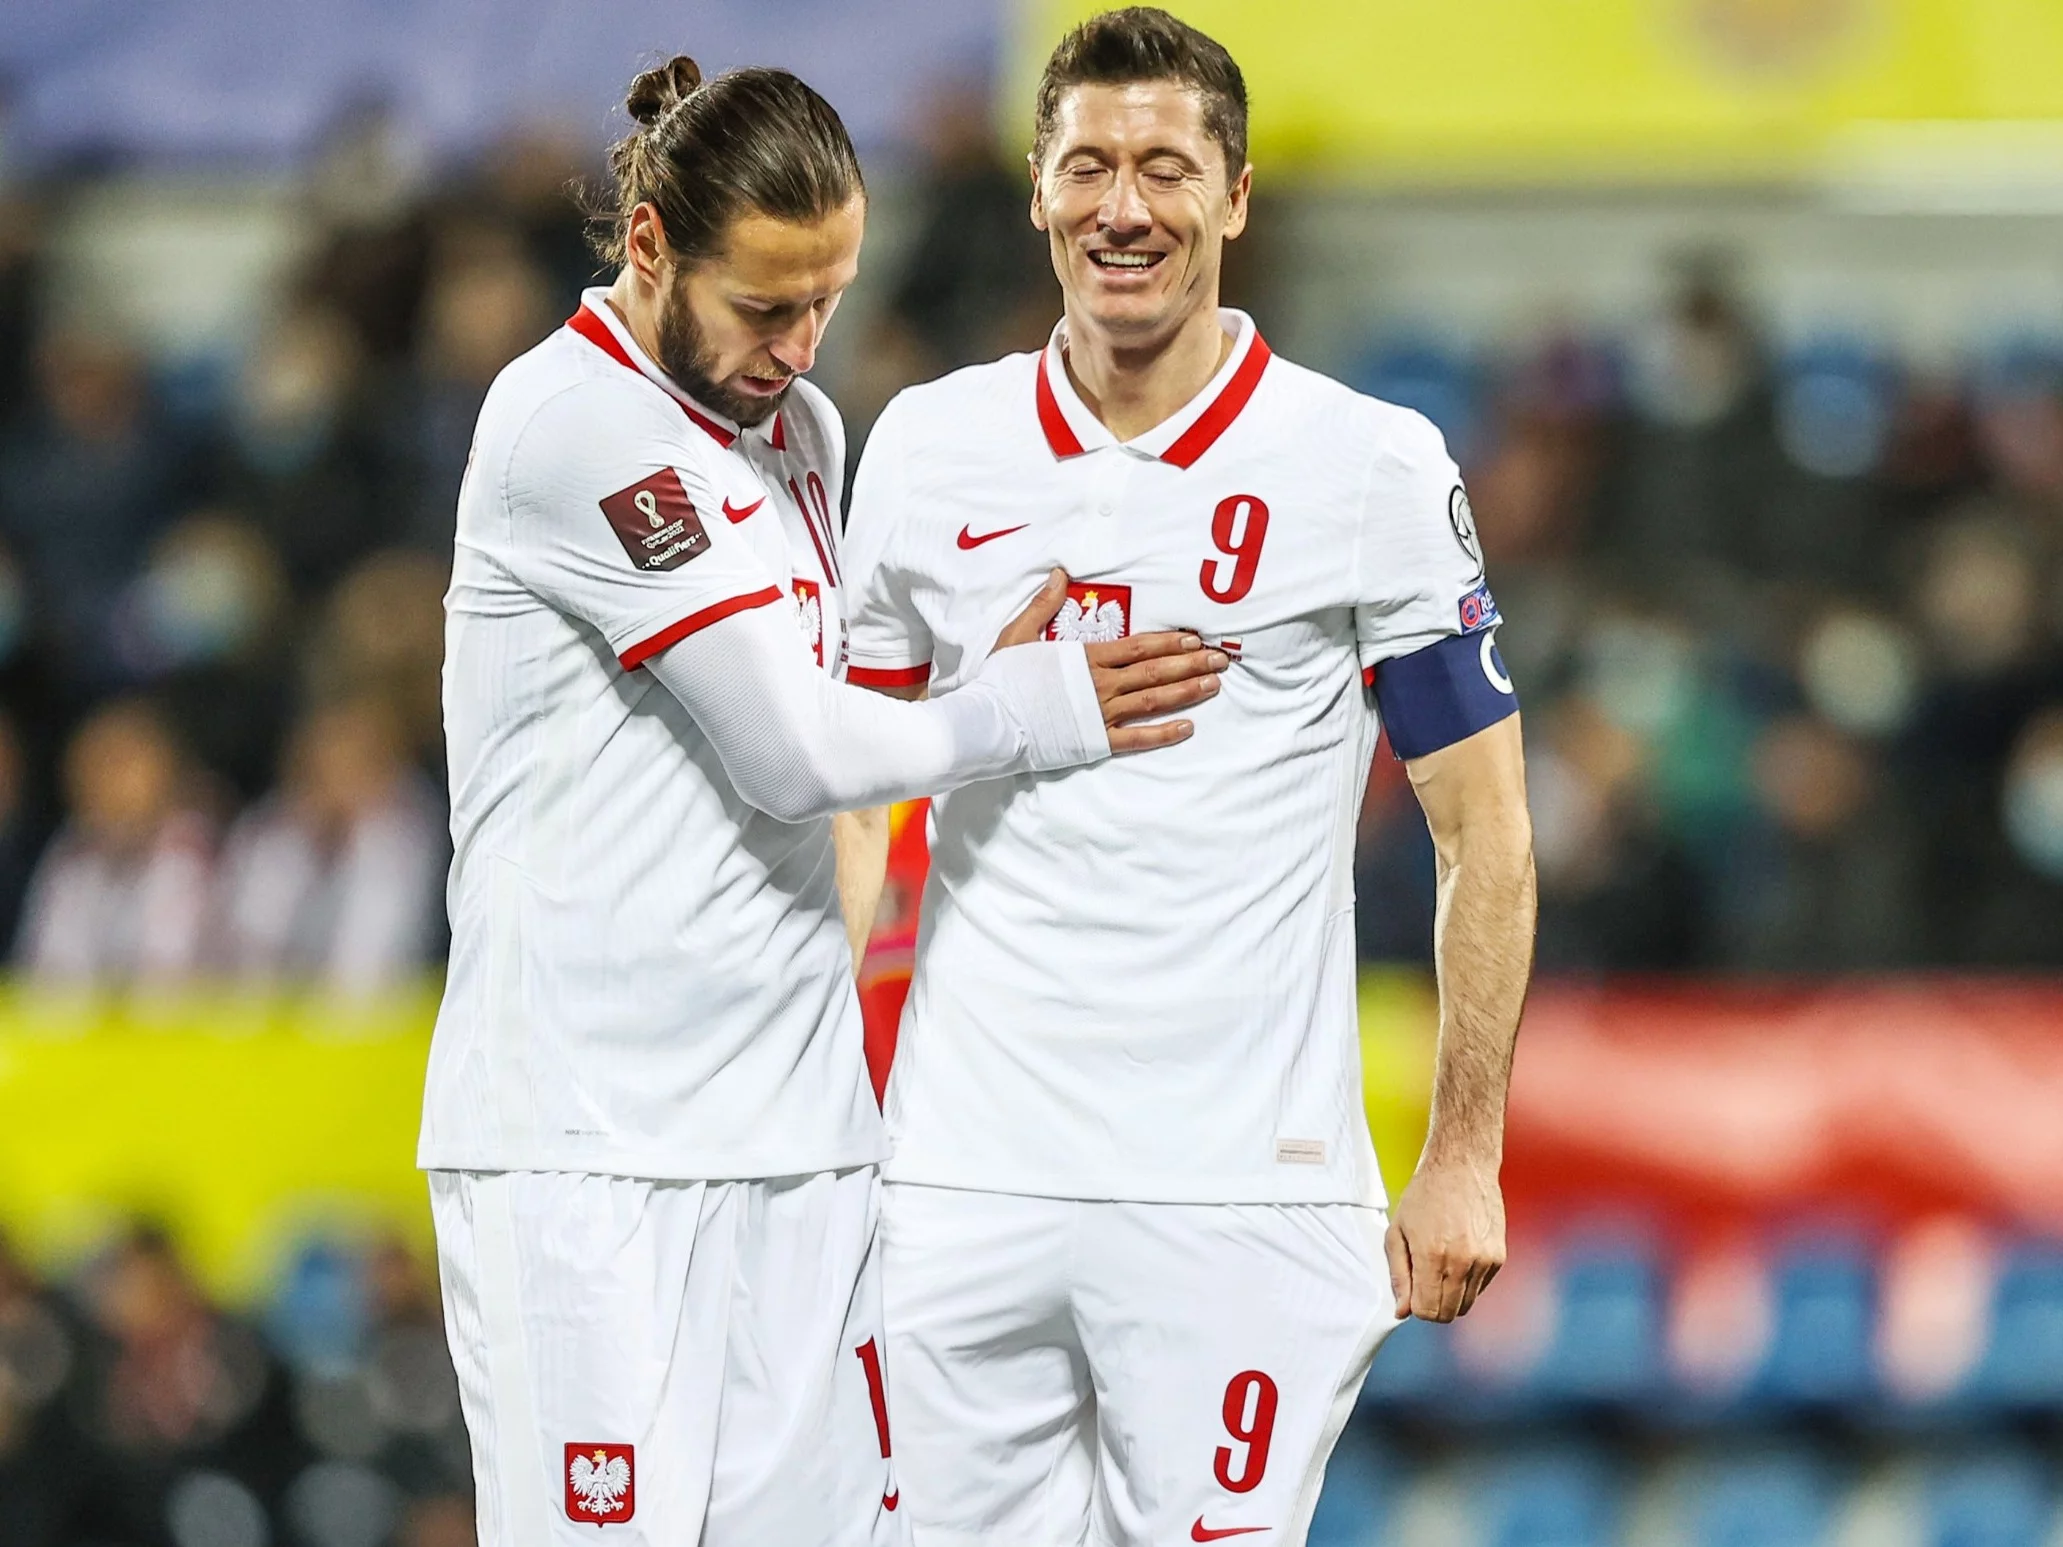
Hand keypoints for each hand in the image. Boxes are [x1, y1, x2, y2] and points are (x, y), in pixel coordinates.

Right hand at [997, 570, 1226, 752]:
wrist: (987, 721)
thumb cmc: (1000, 680)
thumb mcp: (1017, 635)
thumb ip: (1043, 605)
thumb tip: (1060, 574)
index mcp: (1084, 657)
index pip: (1138, 647)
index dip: (1169, 642)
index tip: (1194, 639)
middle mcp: (1100, 684)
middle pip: (1154, 671)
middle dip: (1191, 664)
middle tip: (1221, 660)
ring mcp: (1100, 714)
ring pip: (1153, 700)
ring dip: (1186, 691)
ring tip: (1214, 684)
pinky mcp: (1095, 742)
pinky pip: (1137, 738)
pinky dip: (1164, 733)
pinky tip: (1188, 727)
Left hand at [1383, 1155, 1505, 1321]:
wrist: (1461, 1167)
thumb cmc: (1423, 1196)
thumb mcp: (1397, 1232)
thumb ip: (1399, 1275)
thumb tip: (1402, 1312)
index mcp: (1432, 1256)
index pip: (1427, 1311)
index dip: (1416, 1307)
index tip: (1412, 1291)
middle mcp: (1462, 1262)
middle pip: (1448, 1314)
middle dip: (1432, 1306)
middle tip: (1424, 1281)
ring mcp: (1484, 1261)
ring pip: (1467, 1304)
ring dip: (1451, 1295)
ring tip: (1440, 1264)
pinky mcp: (1498, 1257)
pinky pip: (1480, 1288)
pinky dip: (1467, 1282)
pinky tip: (1457, 1255)